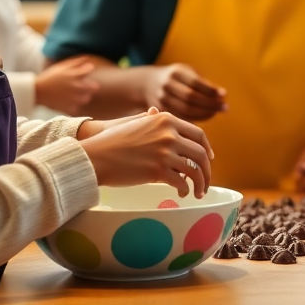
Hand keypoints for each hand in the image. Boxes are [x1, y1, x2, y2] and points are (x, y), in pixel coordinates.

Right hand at [36, 57, 99, 114]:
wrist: (37, 91)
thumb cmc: (49, 77)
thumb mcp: (62, 67)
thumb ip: (76, 62)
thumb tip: (88, 59)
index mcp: (74, 75)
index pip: (90, 69)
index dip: (88, 69)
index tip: (84, 71)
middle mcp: (76, 87)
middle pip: (94, 87)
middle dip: (91, 85)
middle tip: (85, 86)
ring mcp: (73, 98)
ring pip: (87, 98)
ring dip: (84, 96)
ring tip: (77, 94)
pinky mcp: (69, 108)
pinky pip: (78, 107)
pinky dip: (76, 105)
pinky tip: (71, 102)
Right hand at [80, 107, 214, 196]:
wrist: (96, 156)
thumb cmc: (112, 141)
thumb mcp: (134, 123)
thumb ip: (150, 119)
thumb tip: (156, 111)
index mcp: (166, 119)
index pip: (198, 134)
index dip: (206, 148)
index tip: (208, 159)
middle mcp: (169, 133)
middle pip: (200, 153)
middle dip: (207, 170)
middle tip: (206, 181)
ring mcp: (165, 151)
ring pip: (194, 170)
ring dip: (200, 183)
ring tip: (199, 192)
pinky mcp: (158, 170)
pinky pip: (181, 182)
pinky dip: (185, 189)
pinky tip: (182, 193)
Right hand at [145, 64, 225, 120]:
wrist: (147, 83)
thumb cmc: (176, 77)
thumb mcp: (186, 72)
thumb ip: (201, 82)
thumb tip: (221, 96)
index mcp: (175, 73)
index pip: (195, 82)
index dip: (210, 90)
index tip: (224, 95)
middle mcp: (167, 85)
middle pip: (191, 97)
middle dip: (210, 103)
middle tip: (224, 107)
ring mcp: (162, 99)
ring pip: (186, 110)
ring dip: (206, 113)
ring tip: (218, 111)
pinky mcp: (161, 111)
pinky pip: (181, 117)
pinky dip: (197, 118)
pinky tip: (207, 115)